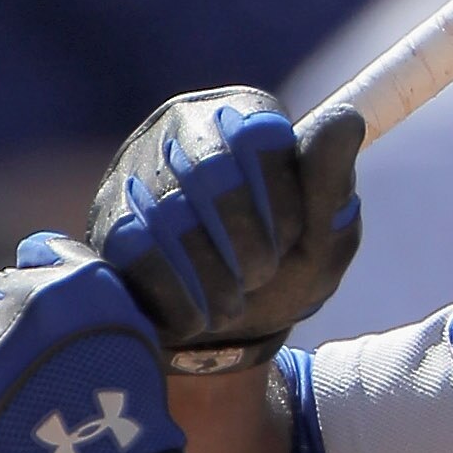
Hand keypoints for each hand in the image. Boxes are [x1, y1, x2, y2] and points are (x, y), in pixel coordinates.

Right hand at [90, 91, 364, 365]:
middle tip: (261, 277)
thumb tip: (345, 120)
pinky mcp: (106, 219)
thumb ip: (331, 183)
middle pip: (212, 172)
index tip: (292, 241)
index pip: (261, 138)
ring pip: (171, 215)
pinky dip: (179, 298)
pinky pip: (138, 254)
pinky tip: (198, 316)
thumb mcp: (322, 238)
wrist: (221, 337)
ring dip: (215, 278)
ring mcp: (134, 168)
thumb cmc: (282, 273)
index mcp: (242, 115)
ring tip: (232, 304)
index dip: (283, 202)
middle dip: (249, 242)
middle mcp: (182, 125)